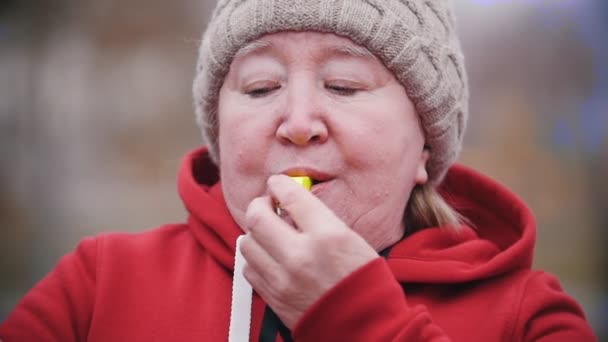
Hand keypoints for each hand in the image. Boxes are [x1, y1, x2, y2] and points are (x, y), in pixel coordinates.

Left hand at [240, 174, 378, 328]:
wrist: (367, 328)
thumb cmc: (366, 282)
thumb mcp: (354, 240)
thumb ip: (321, 220)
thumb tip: (293, 203)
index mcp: (328, 236)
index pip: (291, 197)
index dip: (280, 184)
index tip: (277, 183)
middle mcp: (301, 255)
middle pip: (258, 216)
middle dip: (259, 204)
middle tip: (268, 205)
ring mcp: (283, 279)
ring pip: (247, 242)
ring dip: (255, 232)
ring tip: (269, 233)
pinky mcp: (274, 298)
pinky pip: (249, 269)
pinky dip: (255, 258)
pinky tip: (269, 257)